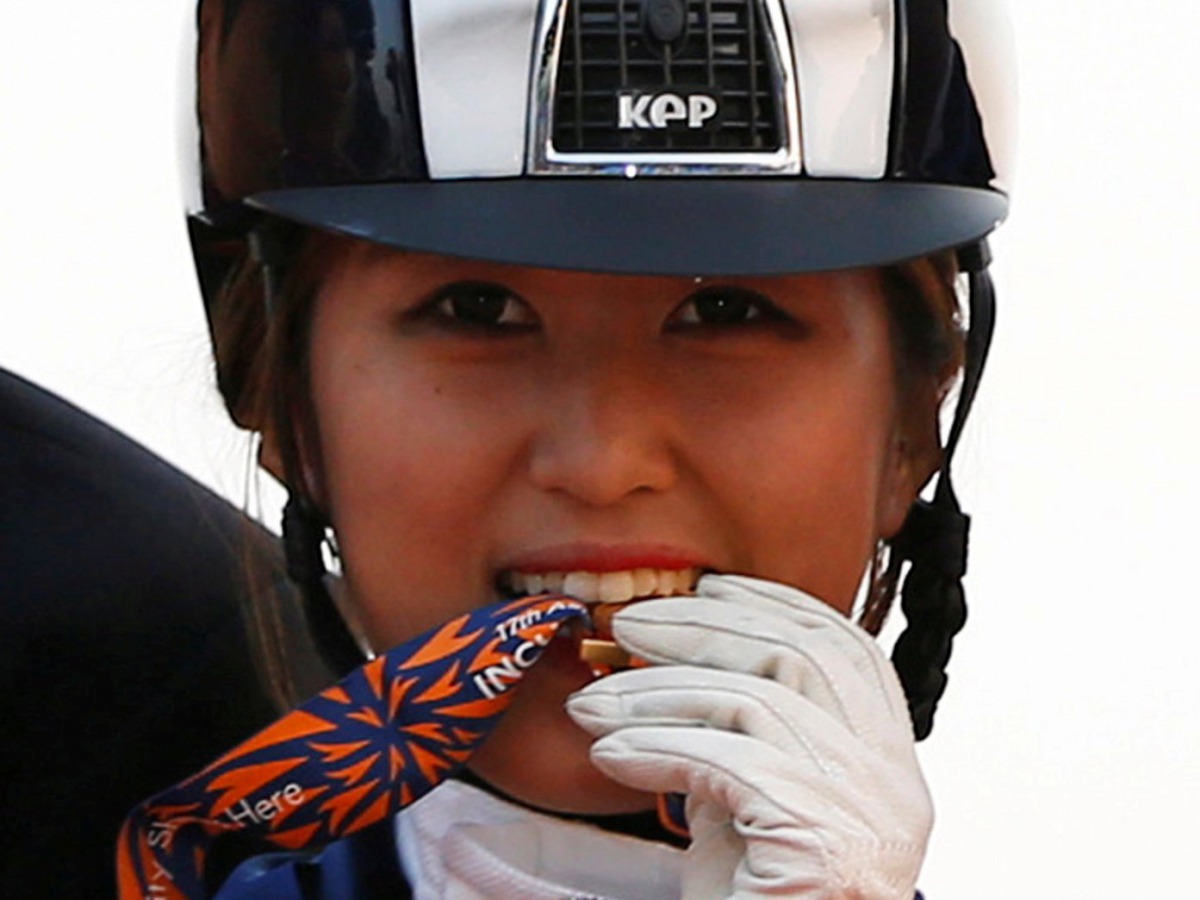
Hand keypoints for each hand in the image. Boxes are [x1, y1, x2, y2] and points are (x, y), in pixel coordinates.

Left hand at [566, 574, 931, 898]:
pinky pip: (729, 762)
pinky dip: (658, 748)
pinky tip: (611, 755)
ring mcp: (869, 813)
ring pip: (758, 700)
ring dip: (658, 692)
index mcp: (887, 760)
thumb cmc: (747, 897)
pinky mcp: (824, 844)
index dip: (772, 602)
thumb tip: (667, 658)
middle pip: (801, 655)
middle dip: (703, 627)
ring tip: (591, 707)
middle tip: (625, 624)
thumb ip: (733, 730)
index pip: (844, 646)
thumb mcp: (743, 796)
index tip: (703, 587)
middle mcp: (896, 782)